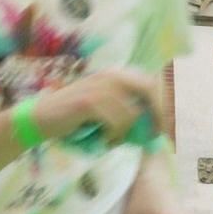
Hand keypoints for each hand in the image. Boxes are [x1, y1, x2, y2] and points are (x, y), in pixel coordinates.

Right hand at [25, 70, 168, 152]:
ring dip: (126, 133)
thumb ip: (129, 110)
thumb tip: (159, 126)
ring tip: (112, 140)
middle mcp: (112, 75)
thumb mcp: (106, 108)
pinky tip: (103, 140)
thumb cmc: (77, 118)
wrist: (43, 118)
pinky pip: (117, 123)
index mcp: (118, 74)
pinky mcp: (91, 101)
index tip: (169, 126)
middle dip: (159, 115)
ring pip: (133, 114)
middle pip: (151, 91)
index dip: (166, 103)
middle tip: (155, 136)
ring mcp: (101, 86)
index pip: (154, 82)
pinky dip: (113, 137)